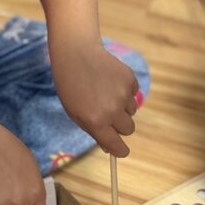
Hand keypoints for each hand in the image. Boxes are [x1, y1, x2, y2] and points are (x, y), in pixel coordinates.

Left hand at [51, 41, 138, 156]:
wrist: (76, 53)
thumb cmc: (70, 85)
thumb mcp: (74, 112)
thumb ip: (93, 129)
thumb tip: (110, 147)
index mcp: (96, 122)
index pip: (117, 147)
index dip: (120, 150)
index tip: (121, 150)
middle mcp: (112, 111)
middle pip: (128, 130)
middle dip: (120, 125)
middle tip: (107, 112)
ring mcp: (123, 95)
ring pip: (132, 112)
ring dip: (122, 106)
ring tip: (104, 91)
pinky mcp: (130, 80)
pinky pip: (134, 94)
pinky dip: (125, 91)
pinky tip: (110, 81)